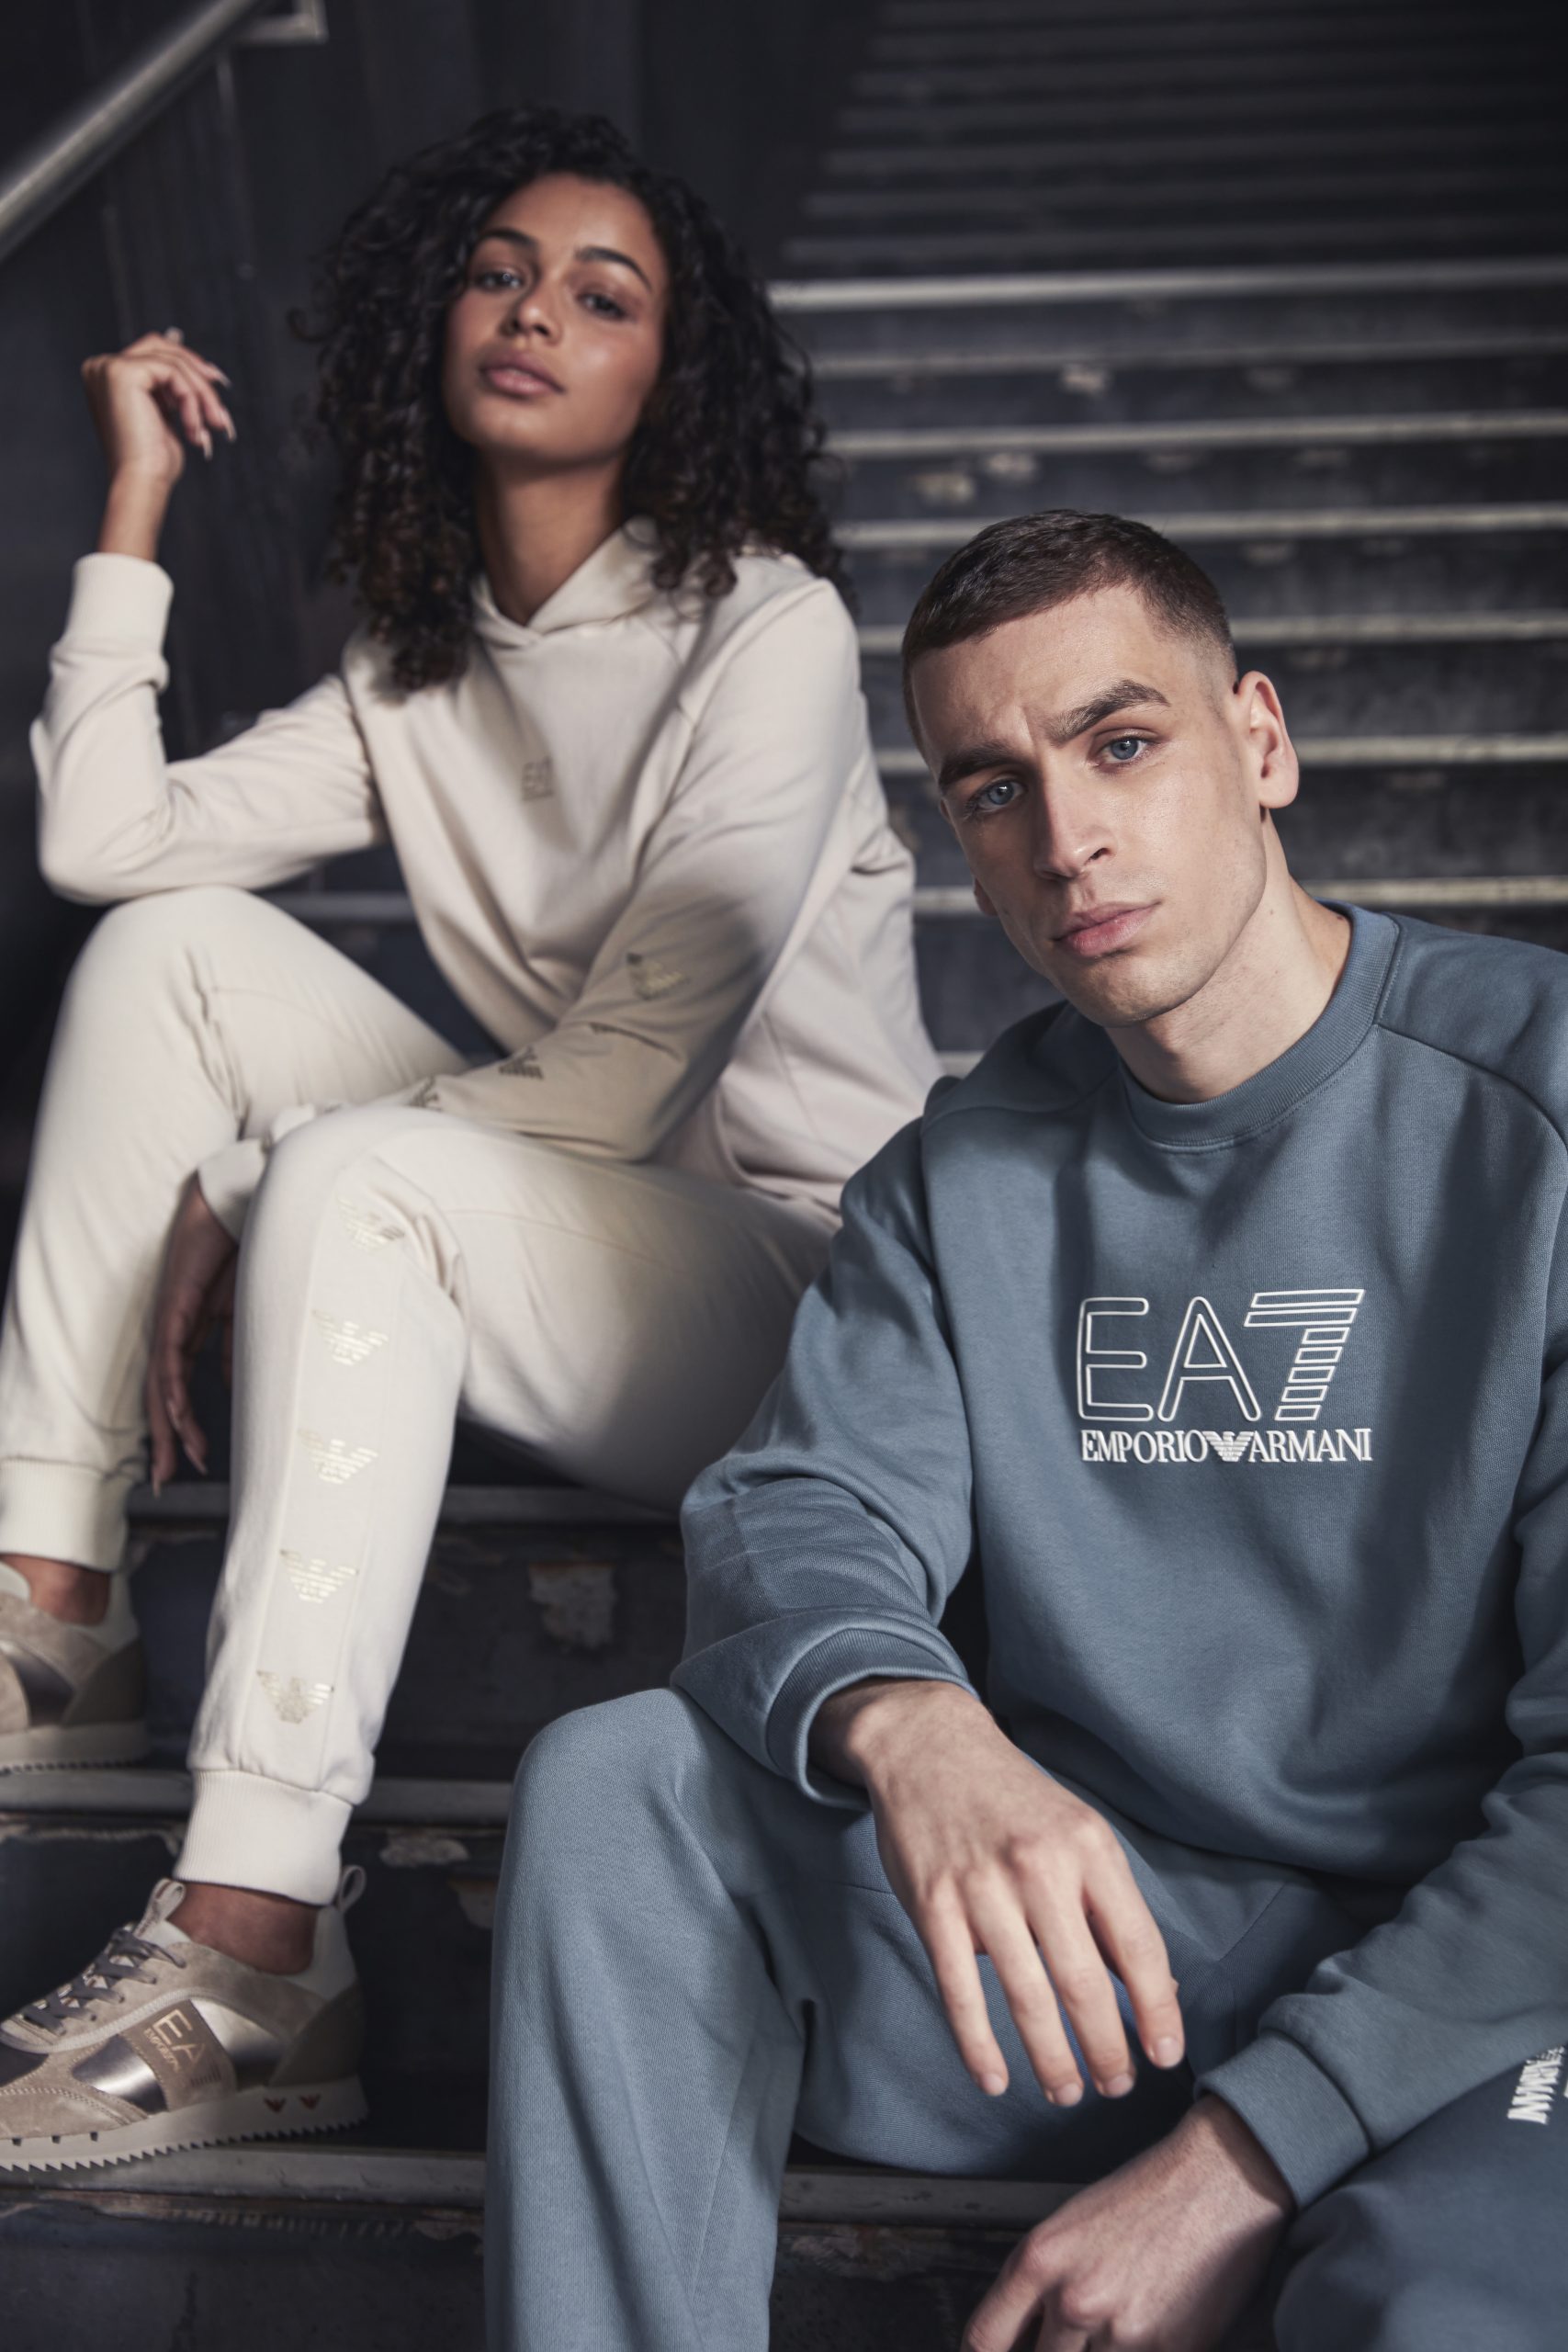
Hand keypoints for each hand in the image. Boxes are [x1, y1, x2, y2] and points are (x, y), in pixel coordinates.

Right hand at [84, 331, 236, 560]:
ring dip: (202, 395)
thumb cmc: (154, 460)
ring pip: (173, 361)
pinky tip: (195, 429)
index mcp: (106, 375)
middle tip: (220, 408)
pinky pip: (173, 372)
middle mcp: (101, 366)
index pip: (153, 351)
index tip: (218, 383)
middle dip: (198, 376)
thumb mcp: (163, 410)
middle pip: (163, 349)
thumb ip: (165, 377)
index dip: (189, 364)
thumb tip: (176, 333)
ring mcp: (108, 367)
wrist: (141, 482)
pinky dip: (192, 400)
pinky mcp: (121, 372)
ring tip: (215, 426)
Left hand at [146, 1178, 237, 1487]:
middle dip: (165, 1441)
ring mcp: (171, 1322)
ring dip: (168, 1426)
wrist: (243, 1209)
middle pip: (162, 1398)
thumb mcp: (246, 1313)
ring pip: (160, 1387)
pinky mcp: (175, 1309)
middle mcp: (176, 1333)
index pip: (180, 1390)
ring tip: (177, 1459)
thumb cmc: (246, 1253)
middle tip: (167, 1478)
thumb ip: (237, 1349)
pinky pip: (171, 1359)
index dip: (183, 1428)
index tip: (195, 1461)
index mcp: (193, 1335)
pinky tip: (177, 1416)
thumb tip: (231, 1386)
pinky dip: (172, 1390)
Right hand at [812, 1681, 1183, 2105]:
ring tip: (1066, 2093)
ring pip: (1027, 1998)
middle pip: (1085, 1984)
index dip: (1158, 2010)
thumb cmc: (1015, 1801)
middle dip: (1106, 2051)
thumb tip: (1158, 1990)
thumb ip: (1113, 1906)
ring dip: (1051, 2061)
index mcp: (1089, 1848)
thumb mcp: (1079, 1832)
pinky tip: (995, 2080)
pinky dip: (979, 2046)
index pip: (1138, 1946)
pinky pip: (960, 1993)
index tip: (1165, 2055)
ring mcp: (984, 1887)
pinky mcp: (935, 1905)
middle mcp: (1041, 1867)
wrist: (930, 1746)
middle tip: (1115, 2086)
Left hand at [963, 2097, 1292, 2350]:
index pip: (983, 2338)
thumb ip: (1040, 2285)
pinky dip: (1141, 2350)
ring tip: (1124, 2315)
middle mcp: (1073, 2300)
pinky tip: (1154, 2323)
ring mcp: (1122, 2331)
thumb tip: (1024, 2337)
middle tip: (1077, 2332)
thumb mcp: (1071, 2227)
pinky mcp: (1169, 2350)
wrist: (1219, 2179)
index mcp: (1039, 2260)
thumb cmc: (1147, 2194)